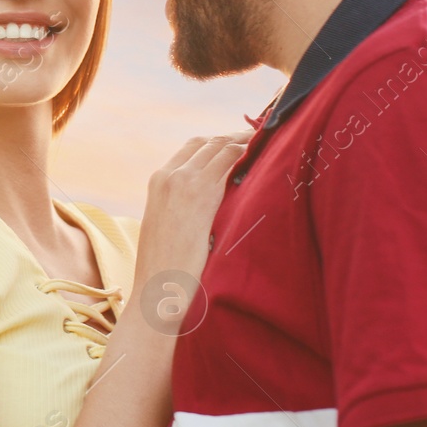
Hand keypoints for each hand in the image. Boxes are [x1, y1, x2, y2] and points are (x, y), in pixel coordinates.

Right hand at [136, 132, 252, 288]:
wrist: (158, 288)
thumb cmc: (164, 269)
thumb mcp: (167, 227)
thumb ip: (181, 207)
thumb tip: (204, 206)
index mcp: (158, 181)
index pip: (192, 147)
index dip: (218, 141)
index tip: (239, 144)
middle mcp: (170, 175)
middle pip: (209, 142)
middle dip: (235, 138)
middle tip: (260, 140)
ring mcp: (186, 181)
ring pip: (221, 146)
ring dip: (246, 142)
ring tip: (268, 143)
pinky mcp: (204, 193)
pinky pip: (230, 160)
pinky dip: (247, 153)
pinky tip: (264, 157)